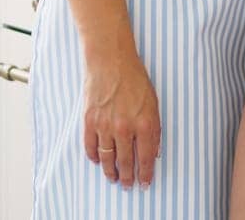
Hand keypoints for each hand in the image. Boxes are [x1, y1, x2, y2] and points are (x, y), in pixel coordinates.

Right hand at [82, 50, 160, 188]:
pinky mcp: (89, 120)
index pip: (145, 159)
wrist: (110, 60)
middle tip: (128, 185)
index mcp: (144, 123)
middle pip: (126, 163)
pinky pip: (91, 147)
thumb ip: (154, 128)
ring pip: (107, 159)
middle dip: (128, 178)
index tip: (144, 184)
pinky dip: (94, 157)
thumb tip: (153, 152)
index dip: (145, 175)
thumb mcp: (153, 103)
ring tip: (113, 178)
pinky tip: (98, 160)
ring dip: (110, 172)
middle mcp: (125, 128)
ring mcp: (105, 125)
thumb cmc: (134, 78)